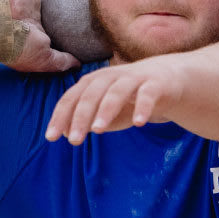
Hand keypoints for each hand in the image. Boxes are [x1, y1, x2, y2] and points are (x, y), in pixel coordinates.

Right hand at [0, 0, 80, 72]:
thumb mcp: (44, 60)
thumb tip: (78, 63)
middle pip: (50, 16)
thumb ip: (62, 60)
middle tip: (82, 14)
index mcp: (33, 37)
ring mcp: (29, 2)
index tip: (80, 37)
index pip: (51, 36)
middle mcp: (31, 19)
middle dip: (62, 16)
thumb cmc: (19, 46)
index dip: (63, 37)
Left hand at [44, 58, 183, 144]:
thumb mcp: (104, 110)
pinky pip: (148, 94)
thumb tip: (64, 133)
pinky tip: (139, 123)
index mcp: (94, 82)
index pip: (72, 98)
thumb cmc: (129, 98)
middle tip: (75, 141)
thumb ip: (85, 120)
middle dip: (81, 116)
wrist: (167, 79)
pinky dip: (143, 107)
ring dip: (106, 110)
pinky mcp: (156, 84)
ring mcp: (134, 78)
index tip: (51, 137)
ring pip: (117, 91)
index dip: (61, 116)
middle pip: (91, 94)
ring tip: (98, 130)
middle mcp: (111, 77)